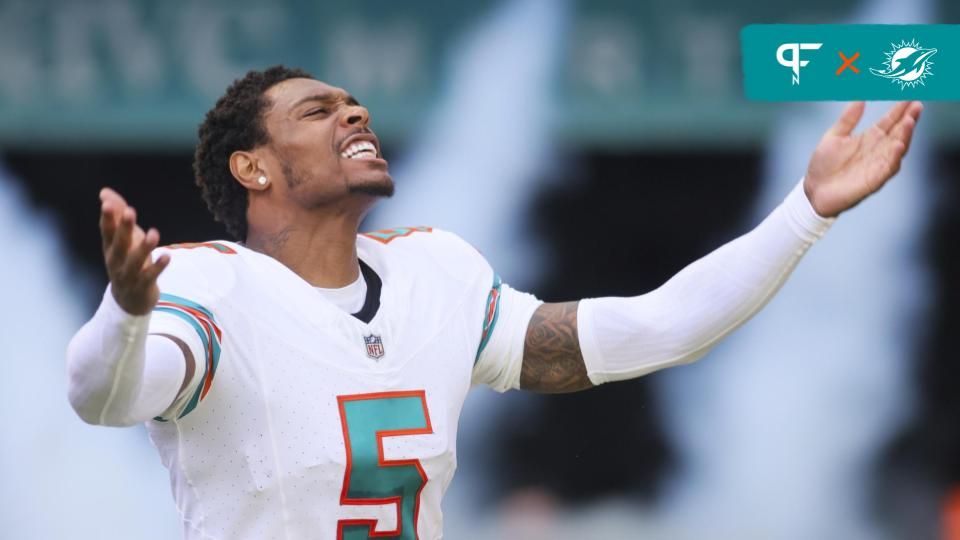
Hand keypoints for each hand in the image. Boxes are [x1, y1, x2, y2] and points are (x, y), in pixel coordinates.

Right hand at [99, 188, 169, 314]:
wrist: (127, 301)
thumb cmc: (125, 262)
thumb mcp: (121, 240)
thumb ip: (117, 216)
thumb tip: (105, 192)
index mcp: (110, 248)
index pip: (106, 231)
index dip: (108, 218)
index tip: (107, 203)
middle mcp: (116, 261)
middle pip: (119, 243)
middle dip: (124, 228)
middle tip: (131, 211)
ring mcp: (128, 275)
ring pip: (135, 261)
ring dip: (144, 247)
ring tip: (154, 233)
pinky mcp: (142, 286)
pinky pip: (150, 276)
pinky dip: (158, 266)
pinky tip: (167, 256)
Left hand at [804, 100, 922, 216]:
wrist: (813, 191)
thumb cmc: (823, 166)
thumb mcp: (834, 137)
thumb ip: (848, 119)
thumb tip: (859, 98)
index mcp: (869, 139)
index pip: (889, 122)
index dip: (899, 110)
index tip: (909, 96)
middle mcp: (877, 151)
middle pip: (898, 133)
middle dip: (908, 119)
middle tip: (916, 105)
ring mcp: (877, 165)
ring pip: (897, 149)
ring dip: (905, 136)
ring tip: (909, 121)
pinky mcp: (874, 180)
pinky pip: (888, 168)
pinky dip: (894, 157)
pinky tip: (898, 145)